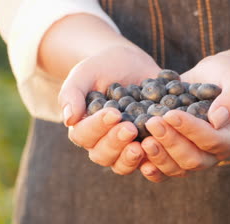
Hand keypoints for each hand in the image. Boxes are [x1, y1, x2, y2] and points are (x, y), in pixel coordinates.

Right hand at [58, 45, 160, 174]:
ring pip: (122, 165)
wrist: (130, 64)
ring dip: (130, 158)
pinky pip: (148, 162)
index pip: (84, 135)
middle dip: (115, 143)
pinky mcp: (145, 147)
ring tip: (142, 145)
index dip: (98, 127)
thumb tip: (68, 120)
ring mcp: (124, 149)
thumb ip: (72, 94)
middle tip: (130, 128)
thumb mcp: (84, 73)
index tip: (113, 113)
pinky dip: (153, 160)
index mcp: (83, 128)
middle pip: (102, 155)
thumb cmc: (101, 68)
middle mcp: (101, 143)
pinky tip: (161, 150)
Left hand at [139, 55, 229, 181]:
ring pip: (176, 168)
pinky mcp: (176, 156)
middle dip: (170, 142)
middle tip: (151, 123)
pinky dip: (151, 165)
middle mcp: (214, 154)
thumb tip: (216, 120)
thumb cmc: (227, 75)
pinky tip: (136, 155)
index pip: (211, 140)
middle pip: (192, 159)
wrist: (210, 77)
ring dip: (158, 155)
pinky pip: (164, 170)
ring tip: (142, 140)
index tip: (170, 114)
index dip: (190, 129)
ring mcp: (194, 157)